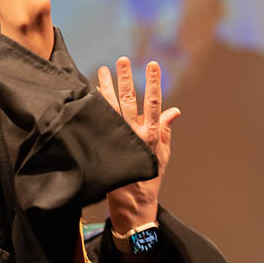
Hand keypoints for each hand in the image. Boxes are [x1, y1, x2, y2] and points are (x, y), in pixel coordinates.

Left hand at [96, 58, 180, 232]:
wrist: (132, 201)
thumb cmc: (148, 177)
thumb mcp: (162, 154)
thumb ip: (165, 131)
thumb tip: (174, 111)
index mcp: (151, 134)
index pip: (154, 103)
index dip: (153, 83)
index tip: (152, 65)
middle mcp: (134, 134)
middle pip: (128, 101)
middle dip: (125, 79)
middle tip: (121, 60)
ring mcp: (118, 139)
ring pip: (111, 108)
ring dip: (106, 87)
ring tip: (103, 70)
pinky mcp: (106, 145)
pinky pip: (99, 122)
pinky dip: (95, 107)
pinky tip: (89, 94)